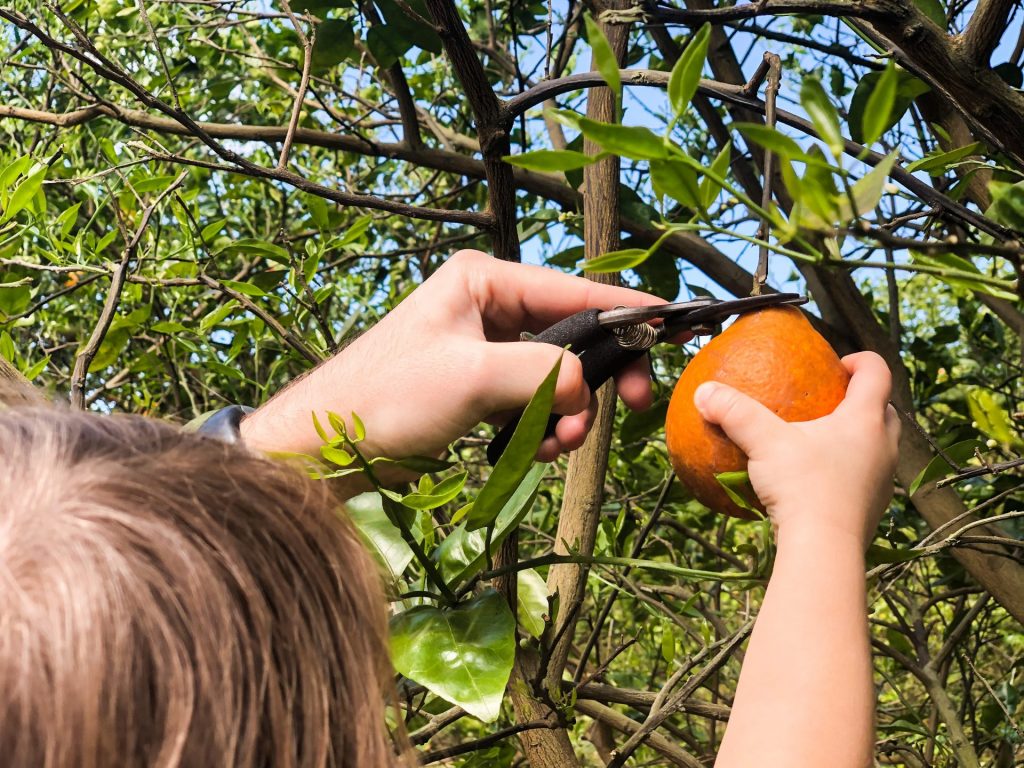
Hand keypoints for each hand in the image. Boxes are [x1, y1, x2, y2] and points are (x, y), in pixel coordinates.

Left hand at [241, 249, 687, 466]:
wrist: (328, 445)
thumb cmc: (385, 397)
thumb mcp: (471, 376)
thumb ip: (541, 372)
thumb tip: (586, 386)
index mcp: (483, 281)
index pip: (572, 289)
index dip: (626, 308)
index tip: (672, 323)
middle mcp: (487, 307)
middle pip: (572, 336)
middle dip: (597, 377)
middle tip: (632, 408)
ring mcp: (483, 349)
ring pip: (556, 376)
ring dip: (566, 412)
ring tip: (556, 443)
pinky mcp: (478, 387)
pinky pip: (532, 402)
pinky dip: (541, 427)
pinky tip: (533, 449)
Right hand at [692, 351, 899, 548]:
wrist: (824, 550)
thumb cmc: (802, 487)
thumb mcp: (764, 442)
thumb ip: (735, 412)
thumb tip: (703, 392)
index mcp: (865, 419)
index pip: (877, 372)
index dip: (861, 360)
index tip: (836, 365)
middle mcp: (884, 446)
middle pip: (886, 410)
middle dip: (863, 401)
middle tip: (831, 401)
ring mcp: (883, 480)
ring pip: (880, 446)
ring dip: (859, 437)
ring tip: (824, 440)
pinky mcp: (874, 508)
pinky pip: (866, 478)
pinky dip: (849, 470)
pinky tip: (818, 481)